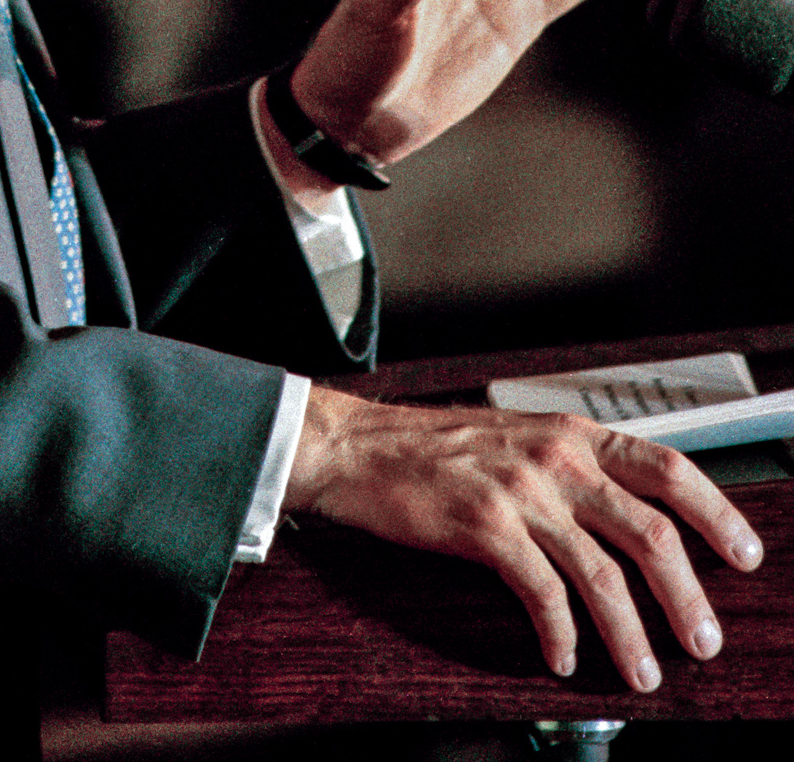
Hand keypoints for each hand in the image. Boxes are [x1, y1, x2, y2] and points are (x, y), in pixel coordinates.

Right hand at [284, 386, 762, 689]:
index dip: (716, 512)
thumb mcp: (518, 438)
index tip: (745, 553)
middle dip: (687, 595)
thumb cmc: (435, 447)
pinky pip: (543, 593)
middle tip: (704, 640)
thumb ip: (572, 466)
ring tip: (643, 671)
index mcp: (570, 433)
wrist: (359, 447)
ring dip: (632, 632)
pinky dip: (561, 634)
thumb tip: (630, 516)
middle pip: (650, 531)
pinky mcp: (484, 527)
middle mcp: (555, 457)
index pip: (667, 467)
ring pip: (603, 573)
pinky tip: (564, 656)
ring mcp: (521, 491)